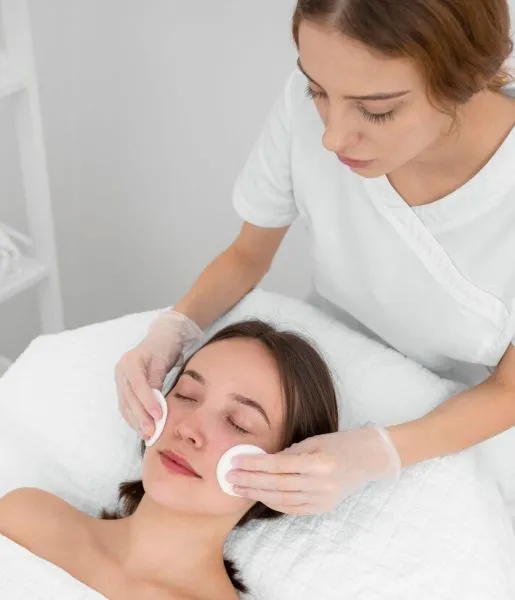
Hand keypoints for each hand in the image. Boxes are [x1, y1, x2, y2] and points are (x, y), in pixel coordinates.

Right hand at [115, 310, 201, 437]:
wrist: (162, 337)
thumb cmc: (165, 347)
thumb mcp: (163, 361)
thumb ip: (157, 380)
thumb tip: (155, 403)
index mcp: (130, 362)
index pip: (138, 385)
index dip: (147, 402)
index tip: (158, 416)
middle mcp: (121, 371)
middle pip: (129, 398)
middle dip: (141, 417)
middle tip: (152, 432)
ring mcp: (120, 380)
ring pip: (125, 404)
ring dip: (136, 421)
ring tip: (147, 435)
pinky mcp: (123, 387)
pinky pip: (126, 405)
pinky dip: (133, 418)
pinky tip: (141, 428)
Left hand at [227, 426, 401, 514]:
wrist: (369, 457)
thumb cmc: (340, 443)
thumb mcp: (314, 441)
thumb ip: (289, 454)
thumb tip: (261, 462)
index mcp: (319, 462)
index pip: (278, 466)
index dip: (254, 465)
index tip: (234, 463)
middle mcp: (321, 484)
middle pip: (277, 485)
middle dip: (250, 482)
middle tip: (228, 479)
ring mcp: (323, 499)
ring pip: (282, 500)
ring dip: (257, 494)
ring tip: (239, 488)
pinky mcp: (323, 507)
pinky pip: (293, 508)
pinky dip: (274, 503)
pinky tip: (259, 496)